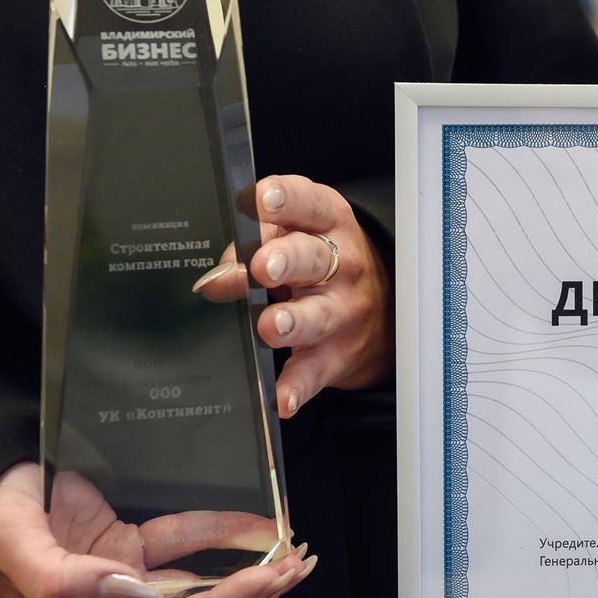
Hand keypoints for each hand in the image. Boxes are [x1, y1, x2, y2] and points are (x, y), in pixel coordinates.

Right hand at [0, 462, 313, 597]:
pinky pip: (180, 542)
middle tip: (294, 571)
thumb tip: (131, 593)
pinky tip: (260, 525)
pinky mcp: (123, 547)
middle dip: (244, 595)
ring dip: (243, 569)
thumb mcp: (10, 542)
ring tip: (293, 557)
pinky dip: (220, 531)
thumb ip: (61, 577)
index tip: (257, 586)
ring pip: (191, 582)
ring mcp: (112, 580)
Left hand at [194, 173, 392, 418]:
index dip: (286, 200)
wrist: (381, 311)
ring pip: (318, 315)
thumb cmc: (321, 264)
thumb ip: (252, 246)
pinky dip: (298, 387)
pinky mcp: (336, 355)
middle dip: (287, 261)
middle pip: (314, 259)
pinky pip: (315, 372)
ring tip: (269, 325)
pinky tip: (282, 398)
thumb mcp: (295, 238)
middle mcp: (341, 264)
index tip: (262, 199)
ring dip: (292, 321)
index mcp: (328, 223)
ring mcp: (342, 311)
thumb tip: (216, 277)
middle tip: (262, 267)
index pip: (309, 204)